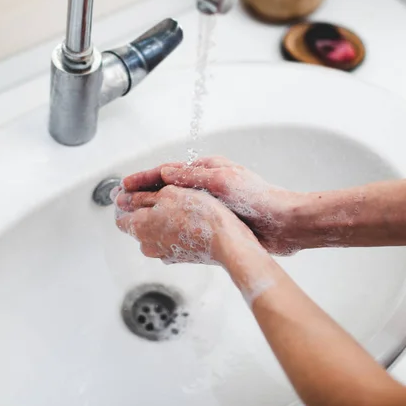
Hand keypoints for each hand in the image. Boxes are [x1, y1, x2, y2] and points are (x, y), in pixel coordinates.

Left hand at [113, 184, 258, 264]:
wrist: (226, 240)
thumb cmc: (200, 216)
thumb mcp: (169, 194)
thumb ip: (142, 196)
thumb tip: (124, 197)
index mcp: (139, 228)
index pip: (121, 216)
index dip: (127, 201)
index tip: (137, 191)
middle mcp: (147, 245)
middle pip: (138, 224)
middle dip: (146, 209)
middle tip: (164, 193)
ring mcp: (164, 253)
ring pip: (155, 232)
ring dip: (163, 219)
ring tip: (180, 204)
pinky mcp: (180, 257)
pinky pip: (170, 239)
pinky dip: (175, 229)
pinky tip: (189, 218)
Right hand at [122, 157, 304, 254]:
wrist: (284, 223)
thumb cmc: (258, 198)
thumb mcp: (222, 181)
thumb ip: (193, 176)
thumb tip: (166, 173)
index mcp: (207, 170)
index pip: (167, 171)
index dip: (144, 178)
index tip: (124, 185)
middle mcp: (206, 186)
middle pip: (168, 189)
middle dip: (144, 196)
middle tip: (121, 203)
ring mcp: (211, 204)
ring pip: (175, 207)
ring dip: (154, 212)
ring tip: (134, 220)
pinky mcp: (217, 222)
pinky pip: (187, 222)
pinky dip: (171, 226)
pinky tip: (161, 236)